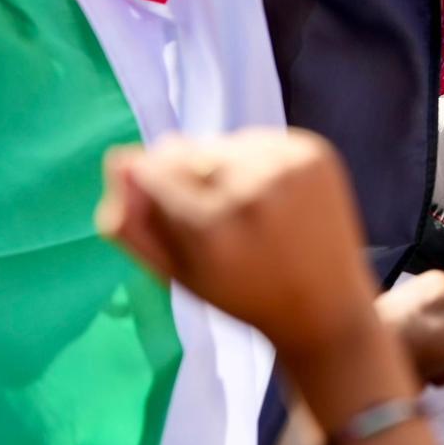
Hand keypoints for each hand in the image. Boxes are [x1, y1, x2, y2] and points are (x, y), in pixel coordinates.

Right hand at [97, 129, 379, 360]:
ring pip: (221, 142)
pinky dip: (254, 160)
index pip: (150, 168)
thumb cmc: (241, 294)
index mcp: (212, 226)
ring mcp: (289, 166)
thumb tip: (117, 161)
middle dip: (184, 176)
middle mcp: (251, 188)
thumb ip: (134, 224)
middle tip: (212, 218)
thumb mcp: (177, 274)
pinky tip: (271, 195)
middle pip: (184, 150)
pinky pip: (258, 138)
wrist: (326, 305)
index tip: (165, 209)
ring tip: (245, 210)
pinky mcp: (314, 152)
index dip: (150, 185)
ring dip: (219, 165)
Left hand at [375, 271, 443, 388]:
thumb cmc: (423, 333)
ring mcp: (400, 323)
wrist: (369, 352)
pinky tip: (408, 378)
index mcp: (441, 286)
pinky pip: (411, 365)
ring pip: (433, 357)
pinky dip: (415, 375)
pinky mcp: (384, 346)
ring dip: (436, 373)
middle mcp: (418, 301)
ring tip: (424, 375)